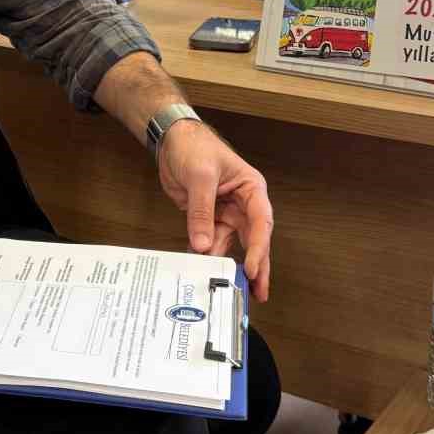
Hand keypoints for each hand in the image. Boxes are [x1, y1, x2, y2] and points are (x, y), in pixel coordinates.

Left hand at [155, 121, 273, 301]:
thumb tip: (202, 244)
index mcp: (252, 189)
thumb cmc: (194, 147)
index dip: (258, 248)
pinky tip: (202, 271)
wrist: (172, 141)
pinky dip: (206, 256)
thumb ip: (202, 211)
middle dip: (256, 267)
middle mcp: (244, 204)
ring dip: (225, 264)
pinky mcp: (210, 218)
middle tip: (257, 293)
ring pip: (231, 245)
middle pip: (253, 240)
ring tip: (225, 287)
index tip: (252, 269)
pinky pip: (210, 242)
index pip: (261, 222)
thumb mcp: (200, 176)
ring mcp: (227, 213)